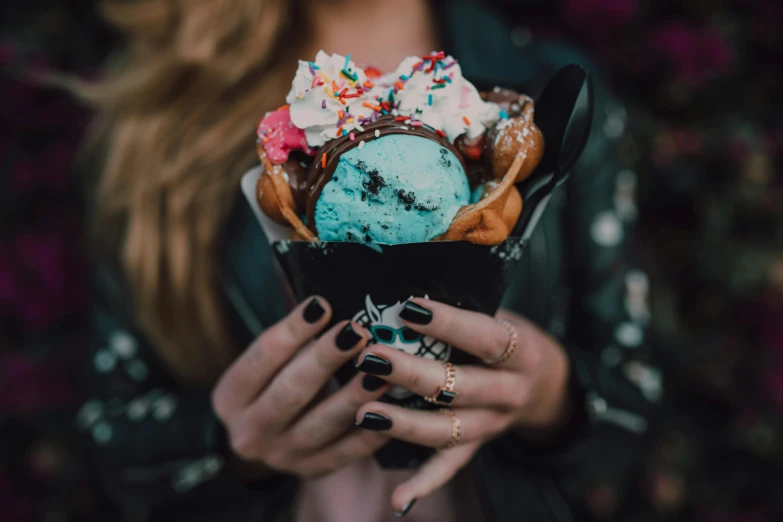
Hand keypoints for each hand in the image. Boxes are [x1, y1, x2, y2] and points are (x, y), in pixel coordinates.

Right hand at [212, 296, 391, 477]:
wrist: (260, 443)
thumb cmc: (270, 385)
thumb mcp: (263, 365)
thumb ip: (290, 336)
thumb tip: (323, 292)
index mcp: (231, 396)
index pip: (261, 357)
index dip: (293, 330)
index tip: (323, 303)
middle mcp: (250, 431)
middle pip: (291, 392)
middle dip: (326, 359)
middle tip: (358, 331)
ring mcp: (282, 456)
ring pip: (321, 425)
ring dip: (353, 395)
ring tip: (381, 368)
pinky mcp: (313, 470)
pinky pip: (347, 452)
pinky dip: (372, 429)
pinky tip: (393, 404)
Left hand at [354, 298, 571, 514]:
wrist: (545, 384)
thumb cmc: (507, 337)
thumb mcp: (500, 316)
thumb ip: (464, 309)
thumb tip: (401, 287)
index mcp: (520, 352)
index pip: (485, 337)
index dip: (449, 323)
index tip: (409, 308)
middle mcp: (509, 393)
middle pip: (458, 387)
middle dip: (411, 373)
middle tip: (370, 358)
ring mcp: (493, 425)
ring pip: (447, 430)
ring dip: (404, 424)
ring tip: (364, 412)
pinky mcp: (477, 447)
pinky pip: (449, 467)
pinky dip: (423, 485)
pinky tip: (397, 501)